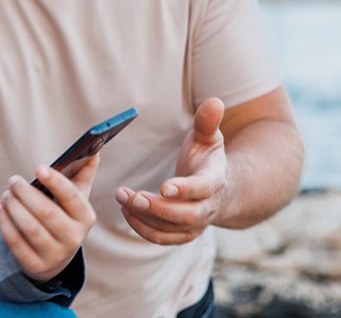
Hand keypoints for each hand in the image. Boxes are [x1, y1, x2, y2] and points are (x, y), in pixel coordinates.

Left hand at [0, 154, 98, 282]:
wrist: (54, 257)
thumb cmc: (64, 218)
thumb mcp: (76, 200)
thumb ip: (84, 174)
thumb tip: (94, 149)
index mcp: (86, 218)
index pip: (72, 197)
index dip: (55, 182)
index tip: (38, 167)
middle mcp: (73, 239)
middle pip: (47, 212)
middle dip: (26, 193)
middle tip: (13, 180)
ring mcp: (55, 255)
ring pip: (30, 228)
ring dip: (13, 207)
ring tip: (6, 194)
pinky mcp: (35, 266)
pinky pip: (16, 243)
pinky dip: (5, 223)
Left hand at [116, 98, 226, 244]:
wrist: (219, 188)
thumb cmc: (207, 159)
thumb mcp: (208, 138)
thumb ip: (207, 122)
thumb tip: (215, 101)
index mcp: (214, 181)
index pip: (203, 189)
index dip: (185, 189)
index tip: (164, 186)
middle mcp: (207, 207)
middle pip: (186, 216)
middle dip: (157, 209)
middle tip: (132, 197)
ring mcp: (196, 224)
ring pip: (170, 229)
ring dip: (143, 217)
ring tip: (122, 198)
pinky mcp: (183, 234)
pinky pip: (162, 238)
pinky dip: (143, 229)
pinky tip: (126, 212)